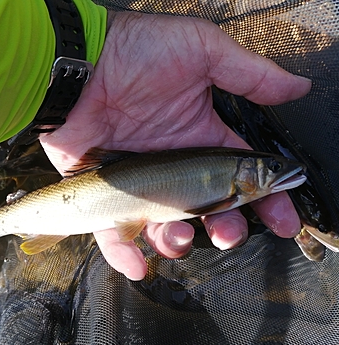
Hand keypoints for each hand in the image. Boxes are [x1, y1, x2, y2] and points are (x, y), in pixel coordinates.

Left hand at [40, 12, 311, 279]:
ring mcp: (139, 182)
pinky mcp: (104, 193)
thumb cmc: (135, 51)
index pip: (239, 175)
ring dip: (179, 242)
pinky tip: (137, 264)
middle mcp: (172, 165)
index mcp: (198, 137)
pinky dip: (125, 254)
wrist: (77, 64)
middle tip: (230, 233)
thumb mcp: (200, 50)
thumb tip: (297, 88)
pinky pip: (114, 233)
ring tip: (183, 236)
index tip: (282, 220)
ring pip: (165, 228)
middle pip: (207, 210)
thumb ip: (249, 74)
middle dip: (225, 228)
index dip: (265, 199)